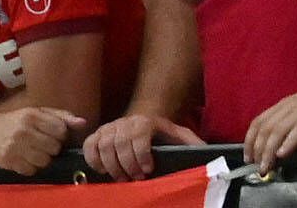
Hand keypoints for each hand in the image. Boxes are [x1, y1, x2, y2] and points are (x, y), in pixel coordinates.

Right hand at [0, 107, 81, 176]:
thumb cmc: (17, 121)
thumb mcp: (37, 112)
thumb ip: (61, 116)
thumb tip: (83, 123)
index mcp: (31, 115)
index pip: (60, 130)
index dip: (59, 134)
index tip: (50, 133)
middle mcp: (23, 130)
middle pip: (54, 148)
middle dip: (50, 147)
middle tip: (40, 143)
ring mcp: (15, 146)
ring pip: (45, 161)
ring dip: (41, 159)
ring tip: (32, 151)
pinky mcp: (9, 160)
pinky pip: (31, 170)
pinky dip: (29, 167)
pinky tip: (23, 158)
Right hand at [82, 116, 198, 179]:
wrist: (145, 118)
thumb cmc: (165, 133)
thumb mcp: (182, 135)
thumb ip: (193, 144)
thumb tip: (206, 155)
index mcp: (146, 121)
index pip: (138, 134)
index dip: (140, 153)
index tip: (147, 170)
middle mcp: (125, 121)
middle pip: (118, 142)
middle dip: (126, 164)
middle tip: (135, 179)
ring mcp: (110, 127)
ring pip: (103, 144)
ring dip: (111, 165)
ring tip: (121, 178)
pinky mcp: (98, 134)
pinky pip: (90, 145)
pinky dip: (93, 158)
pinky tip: (102, 171)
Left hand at [245, 71, 296, 167]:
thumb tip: (289, 147)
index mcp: (285, 105)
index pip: (259, 121)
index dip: (250, 139)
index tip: (248, 155)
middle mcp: (289, 105)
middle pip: (265, 127)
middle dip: (257, 149)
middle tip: (256, 166)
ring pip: (278, 130)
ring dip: (269, 151)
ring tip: (266, 166)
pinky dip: (289, 142)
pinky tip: (283, 153)